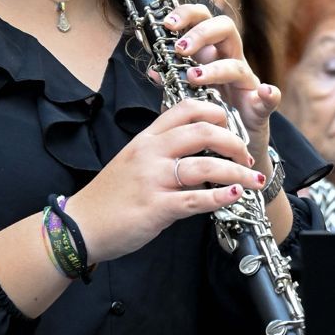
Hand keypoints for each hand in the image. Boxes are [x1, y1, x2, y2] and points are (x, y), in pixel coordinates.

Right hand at [66, 98, 267, 262]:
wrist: (80, 226)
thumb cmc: (110, 196)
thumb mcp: (133, 161)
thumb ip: (162, 150)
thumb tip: (198, 147)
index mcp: (147, 139)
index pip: (186, 109)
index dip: (216, 112)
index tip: (232, 126)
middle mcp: (150, 153)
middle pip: (203, 132)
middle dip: (234, 142)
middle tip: (247, 156)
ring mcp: (152, 180)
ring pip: (204, 165)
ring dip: (237, 172)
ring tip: (254, 180)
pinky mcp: (156, 208)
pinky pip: (195, 199)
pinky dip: (220, 197)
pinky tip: (236, 195)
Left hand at [162, 3, 280, 162]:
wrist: (233, 148)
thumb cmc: (210, 116)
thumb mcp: (187, 97)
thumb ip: (173, 82)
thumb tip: (153, 70)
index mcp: (211, 55)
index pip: (203, 20)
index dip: (187, 16)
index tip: (167, 24)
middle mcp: (231, 62)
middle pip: (225, 29)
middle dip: (201, 33)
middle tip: (181, 49)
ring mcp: (246, 84)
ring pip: (238, 65)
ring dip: (216, 68)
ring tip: (194, 78)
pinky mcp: (259, 108)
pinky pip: (270, 98)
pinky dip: (269, 93)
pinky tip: (265, 92)